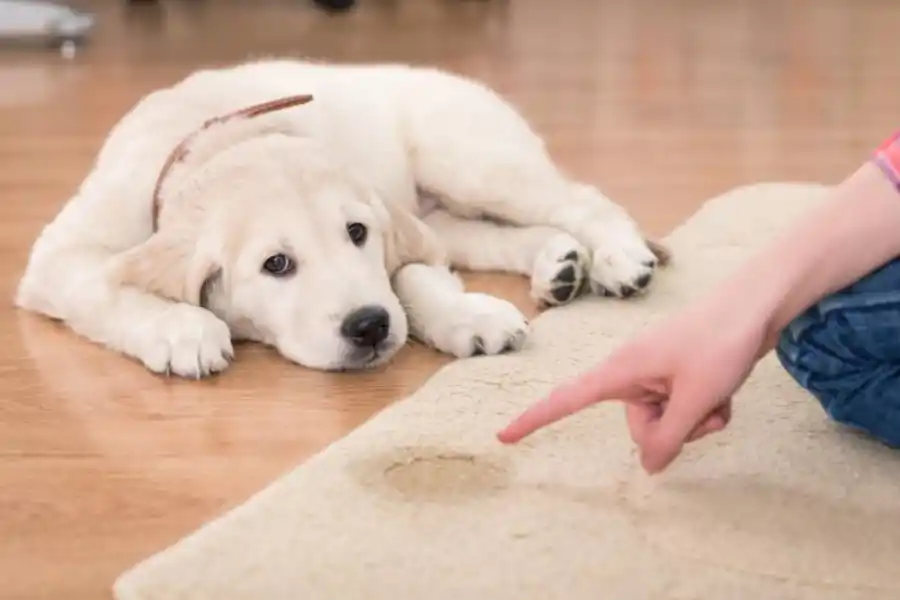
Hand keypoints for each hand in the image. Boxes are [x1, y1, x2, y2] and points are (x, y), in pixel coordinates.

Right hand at [497, 300, 768, 472]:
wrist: (756, 305)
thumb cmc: (720, 343)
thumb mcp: (695, 399)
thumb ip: (668, 438)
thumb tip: (649, 467)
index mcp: (621, 370)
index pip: (566, 399)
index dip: (534, 419)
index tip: (503, 436)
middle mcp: (632, 373)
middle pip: (639, 427)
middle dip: (673, 430)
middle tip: (702, 406)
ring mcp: (656, 374)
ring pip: (667, 422)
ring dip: (696, 420)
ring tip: (718, 395)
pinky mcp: (677, 375)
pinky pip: (683, 409)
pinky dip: (705, 410)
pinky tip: (725, 392)